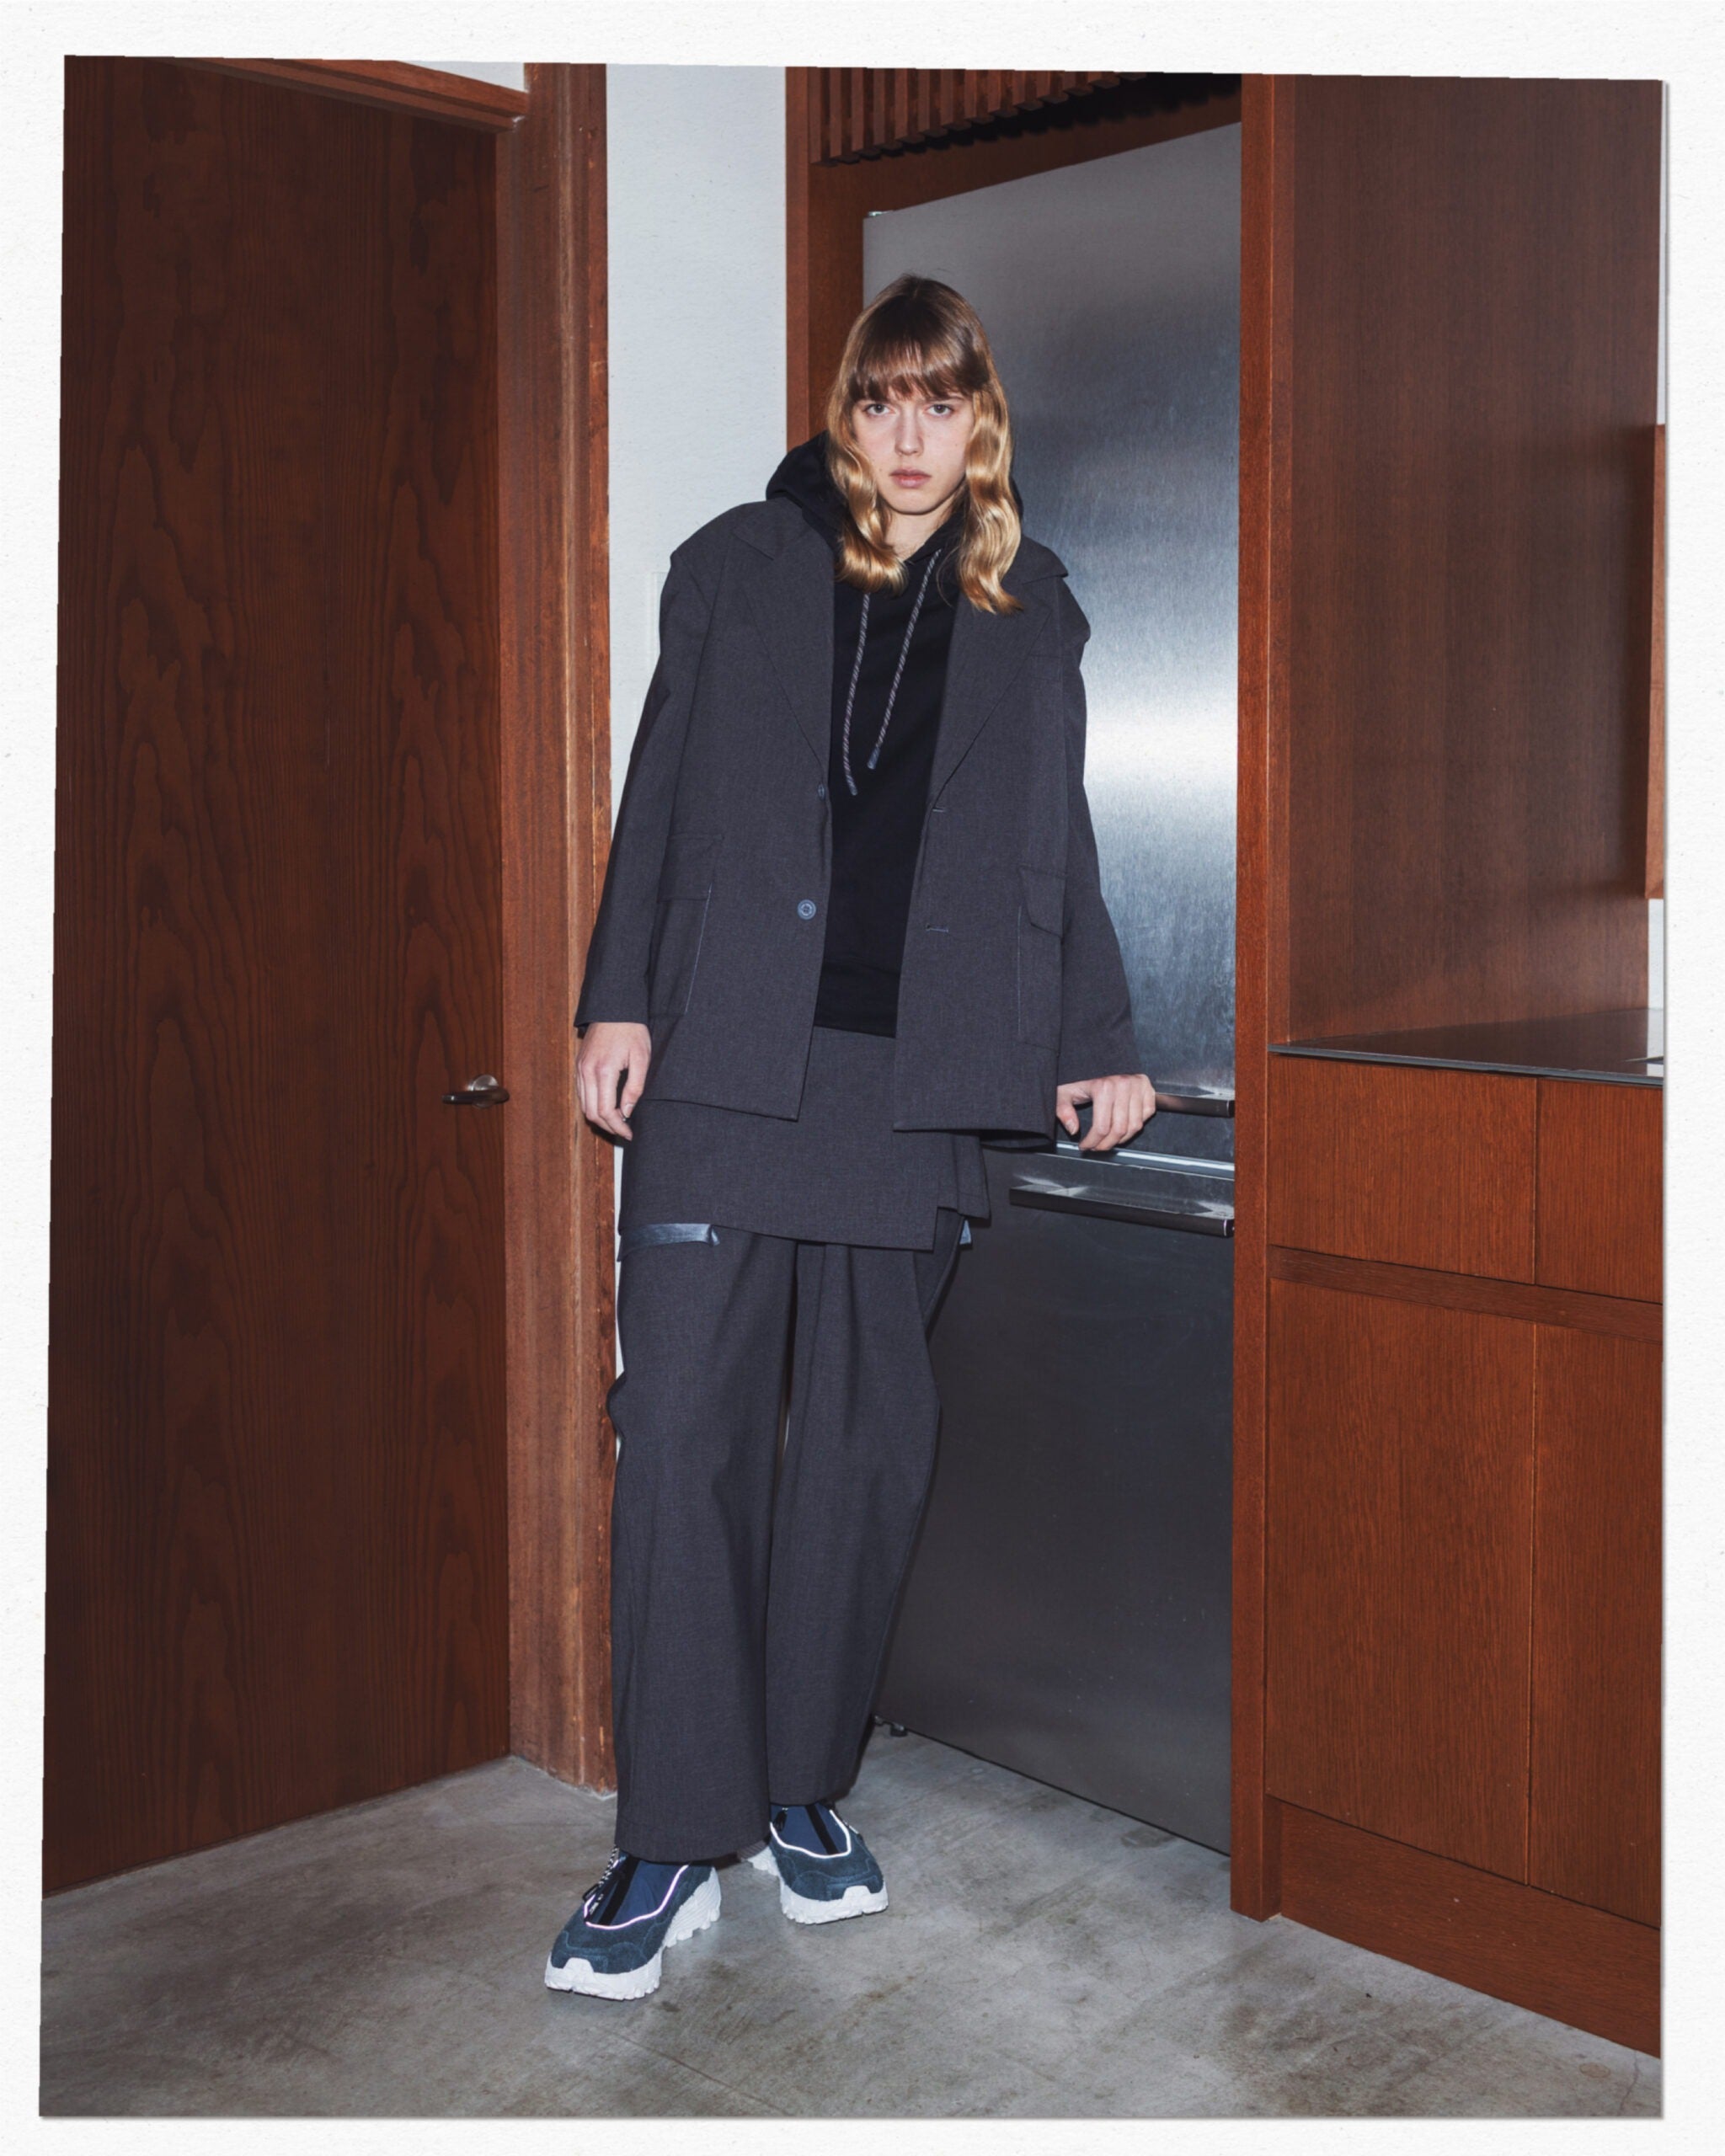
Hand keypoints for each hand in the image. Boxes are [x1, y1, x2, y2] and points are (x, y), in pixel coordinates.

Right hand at [578, 1021, 652, 1140]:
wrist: (614, 1008)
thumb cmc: (631, 1030)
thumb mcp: (642, 1058)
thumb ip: (635, 1087)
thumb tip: (627, 1111)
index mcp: (603, 1071)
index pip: (605, 1111)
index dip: (617, 1127)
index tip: (629, 1133)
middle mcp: (586, 1072)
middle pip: (591, 1113)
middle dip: (608, 1126)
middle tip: (624, 1131)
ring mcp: (580, 1068)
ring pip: (584, 1105)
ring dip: (599, 1117)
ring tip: (617, 1121)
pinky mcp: (579, 1065)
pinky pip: (582, 1093)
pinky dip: (592, 1104)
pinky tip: (607, 1106)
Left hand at [1057, 1073, 1156, 1153]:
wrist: (1096, 1058)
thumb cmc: (1081, 1078)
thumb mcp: (1064, 1091)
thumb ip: (1063, 1109)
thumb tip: (1073, 1129)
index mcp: (1103, 1087)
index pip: (1101, 1127)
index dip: (1092, 1142)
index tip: (1086, 1146)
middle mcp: (1123, 1085)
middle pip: (1119, 1130)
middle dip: (1106, 1144)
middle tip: (1097, 1147)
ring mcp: (1137, 1086)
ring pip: (1135, 1126)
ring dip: (1122, 1139)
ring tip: (1109, 1140)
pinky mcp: (1147, 1087)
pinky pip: (1147, 1115)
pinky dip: (1136, 1125)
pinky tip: (1123, 1126)